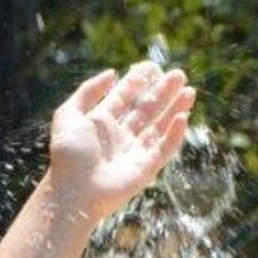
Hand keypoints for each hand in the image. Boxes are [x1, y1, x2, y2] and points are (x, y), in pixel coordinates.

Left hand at [45, 63, 194, 224]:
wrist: (74, 190)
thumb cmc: (69, 154)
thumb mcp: (69, 113)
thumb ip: (88, 90)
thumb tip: (111, 72)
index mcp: (101, 122)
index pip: (124, 97)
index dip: (138, 81)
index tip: (153, 66)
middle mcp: (119, 136)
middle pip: (146, 109)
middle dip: (162, 92)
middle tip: (178, 74)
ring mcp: (134, 152)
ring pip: (159, 126)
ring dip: (174, 108)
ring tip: (189, 90)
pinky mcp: (146, 169)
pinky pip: (164, 149)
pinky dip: (175, 134)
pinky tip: (183, 116)